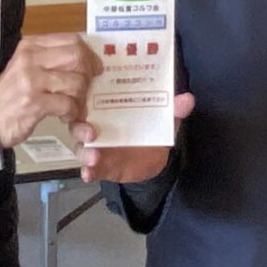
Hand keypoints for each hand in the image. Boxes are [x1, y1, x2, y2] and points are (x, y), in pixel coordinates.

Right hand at [0, 35, 98, 149]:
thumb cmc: (12, 94)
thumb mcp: (27, 67)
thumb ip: (53, 60)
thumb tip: (88, 61)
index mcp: (31, 46)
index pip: (72, 40)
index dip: (89, 55)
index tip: (94, 68)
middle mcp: (30, 58)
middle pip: (77, 57)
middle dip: (88, 75)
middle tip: (86, 90)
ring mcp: (31, 80)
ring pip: (76, 82)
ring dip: (80, 99)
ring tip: (73, 107)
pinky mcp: (34, 102)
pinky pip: (68, 104)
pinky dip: (72, 113)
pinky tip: (65, 116)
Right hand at [71, 93, 193, 182]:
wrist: (154, 161)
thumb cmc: (152, 131)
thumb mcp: (164, 120)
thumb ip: (174, 111)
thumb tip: (188, 99)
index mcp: (109, 107)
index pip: (91, 97)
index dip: (85, 94)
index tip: (86, 93)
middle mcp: (96, 124)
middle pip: (78, 122)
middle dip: (80, 127)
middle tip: (91, 133)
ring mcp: (95, 146)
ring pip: (80, 147)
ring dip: (84, 152)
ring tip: (94, 156)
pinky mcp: (98, 166)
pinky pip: (88, 169)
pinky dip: (87, 171)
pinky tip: (89, 173)